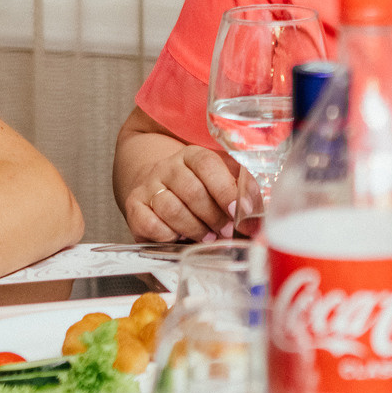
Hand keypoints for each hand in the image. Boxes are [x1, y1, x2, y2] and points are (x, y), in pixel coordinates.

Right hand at [122, 143, 242, 240]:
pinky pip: (150, 224)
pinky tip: (179, 237)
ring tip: (207, 237)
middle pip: (191, 190)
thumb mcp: (221, 180)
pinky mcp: (134, 207)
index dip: (224, 189)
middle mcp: (168, 167)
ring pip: (171, 209)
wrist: (159, 187)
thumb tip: (257, 210)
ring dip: (194, 228)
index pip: (207, 164)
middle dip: (213, 216)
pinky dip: (168, 235)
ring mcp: (149, 186)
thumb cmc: (199, 188)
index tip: (238, 210)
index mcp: (192, 155)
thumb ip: (241, 188)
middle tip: (226, 232)